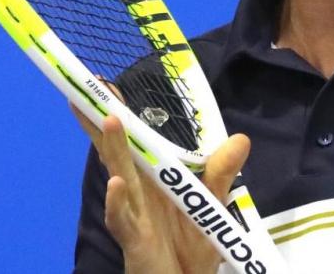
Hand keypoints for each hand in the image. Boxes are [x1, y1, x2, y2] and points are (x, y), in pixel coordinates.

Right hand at [73, 105, 250, 273]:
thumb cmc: (190, 247)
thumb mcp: (208, 203)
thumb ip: (220, 172)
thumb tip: (241, 138)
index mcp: (153, 181)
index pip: (135, 143)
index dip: (122, 116)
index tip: (107, 86)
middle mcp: (138, 193)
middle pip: (119, 152)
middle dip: (106, 122)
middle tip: (93, 89)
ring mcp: (133, 215)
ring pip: (120, 177)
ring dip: (112, 149)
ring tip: (108, 120)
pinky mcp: (135, 241)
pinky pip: (124, 219)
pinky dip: (118, 202)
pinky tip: (115, 184)